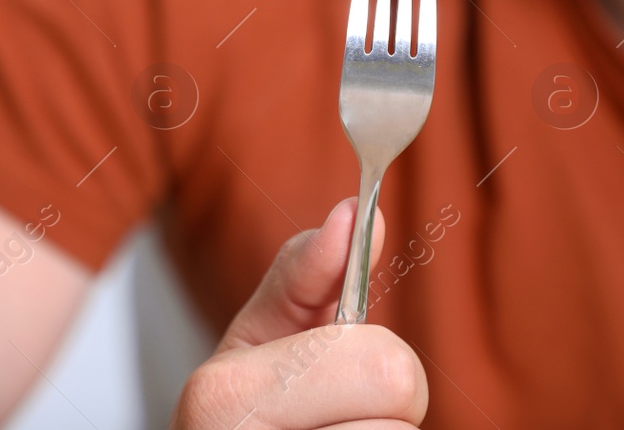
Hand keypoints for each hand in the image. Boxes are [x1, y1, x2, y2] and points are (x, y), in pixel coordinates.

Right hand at [169, 199, 428, 429]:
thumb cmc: (243, 418)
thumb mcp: (259, 342)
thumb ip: (307, 275)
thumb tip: (353, 214)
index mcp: (224, 394)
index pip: (386, 366)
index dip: (381, 368)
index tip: (342, 377)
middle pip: (399, 415)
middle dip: (387, 411)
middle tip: (340, 418)